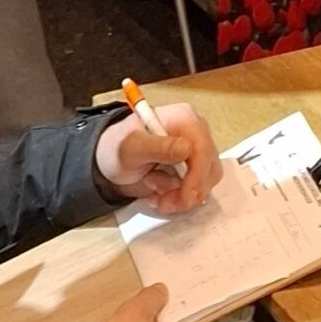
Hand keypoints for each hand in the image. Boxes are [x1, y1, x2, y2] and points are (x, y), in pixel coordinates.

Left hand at [94, 104, 218, 215]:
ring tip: (156, 194)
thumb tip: (186, 149)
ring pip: (206, 182)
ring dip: (182, 196)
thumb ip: (158, 147)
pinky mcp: (193, 170)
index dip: (198, 176)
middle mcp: (195, 134)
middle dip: (188, 191)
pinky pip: (197, 190)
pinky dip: (180, 199)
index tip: (184, 196)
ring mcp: (195, 153)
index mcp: (184, 119)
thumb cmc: (118, 148)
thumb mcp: (132, 147)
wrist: (111, 163)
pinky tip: (160, 195)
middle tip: (164, 202)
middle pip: (209, 168)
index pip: (203, 148)